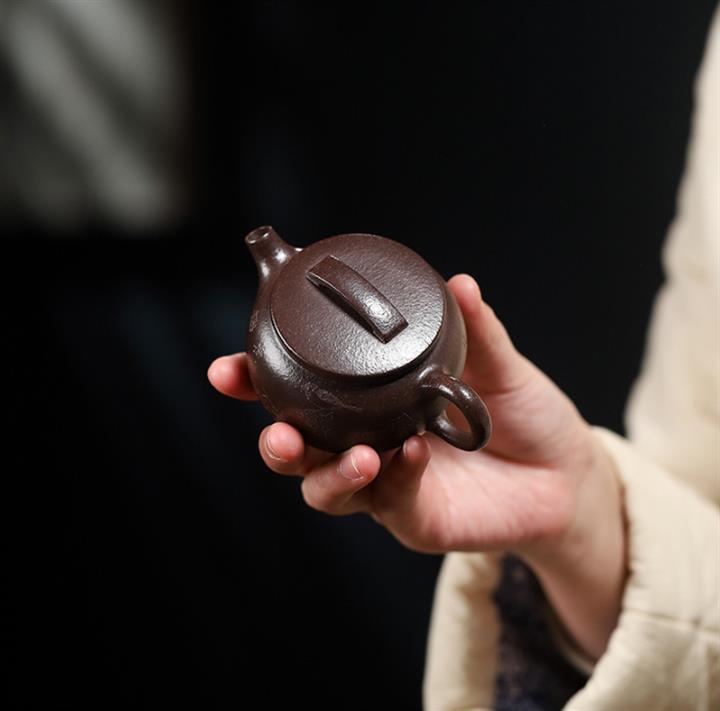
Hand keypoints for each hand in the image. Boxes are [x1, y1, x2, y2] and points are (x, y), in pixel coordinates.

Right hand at [208, 274, 625, 658]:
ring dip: (327, 473)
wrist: (564, 475)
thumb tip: (459, 283)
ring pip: (325, 488)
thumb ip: (476, 331)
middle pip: (296, 448)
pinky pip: (387, 502)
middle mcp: (366, 442)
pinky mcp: (413, 519)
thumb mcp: (500, 367)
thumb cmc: (523, 416)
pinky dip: (394, 478)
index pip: (301, 390)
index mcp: (371, 401)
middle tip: (278, 431)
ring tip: (360, 455)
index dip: (257, 381)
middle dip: (275, 440)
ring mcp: (385, 484)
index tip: (230, 368)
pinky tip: (411, 455)